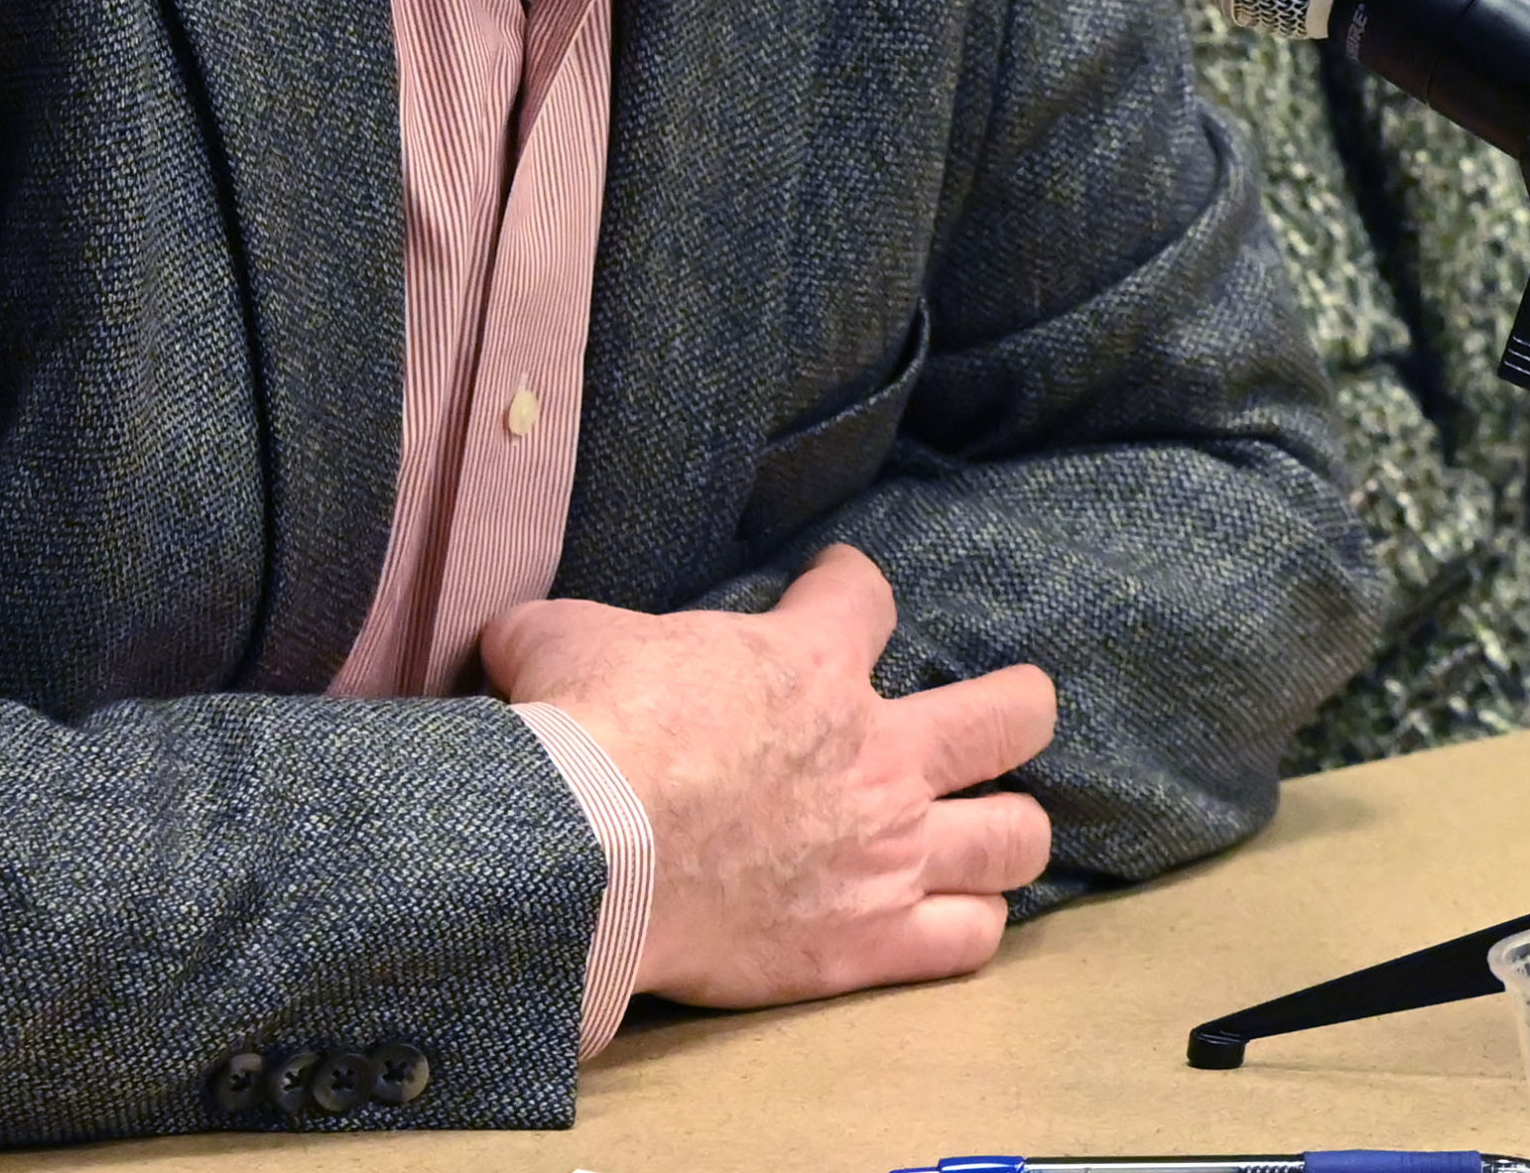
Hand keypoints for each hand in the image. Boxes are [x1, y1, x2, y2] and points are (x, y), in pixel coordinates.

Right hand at [479, 541, 1059, 1008]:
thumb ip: (558, 632)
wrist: (589, 855)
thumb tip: (512, 639)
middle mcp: (878, 752)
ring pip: (1015, 837)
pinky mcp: (868, 940)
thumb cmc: (583, 736)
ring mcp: (886, 850)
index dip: (848, 588)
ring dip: (1008, 830)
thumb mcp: (562, 641)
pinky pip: (968, 940)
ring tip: (992, 828)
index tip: (835, 594)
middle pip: (1011, 714)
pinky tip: (954, 918)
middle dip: (1016, 710)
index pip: (866, 595)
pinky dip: (968, 928)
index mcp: (812, 661)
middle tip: (1001, 714)